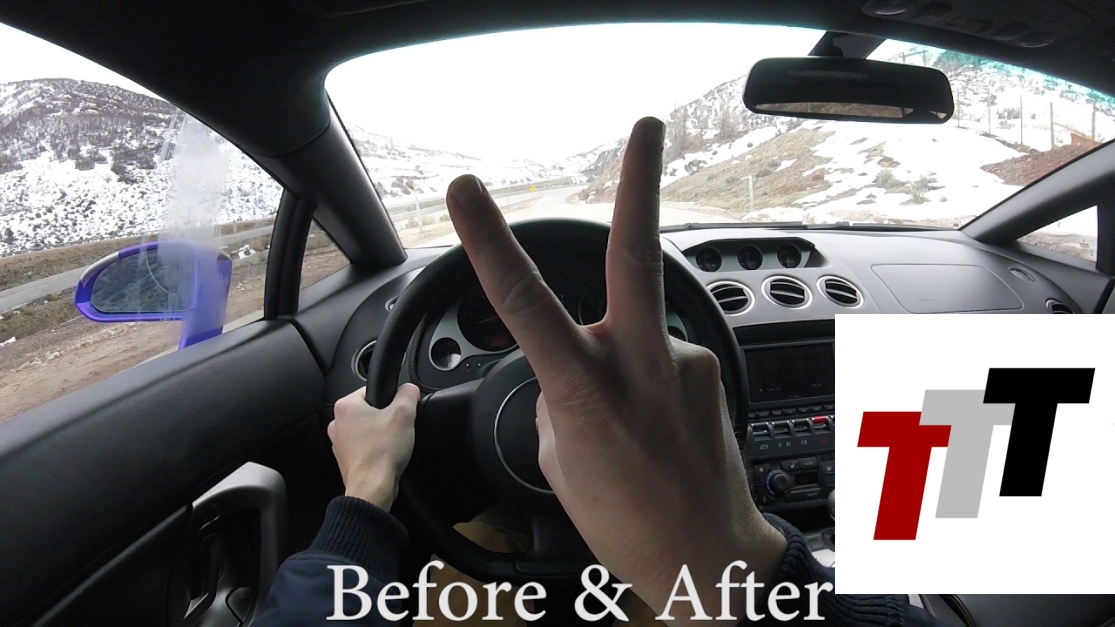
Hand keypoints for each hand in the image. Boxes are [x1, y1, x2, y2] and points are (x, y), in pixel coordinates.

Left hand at [328, 383, 419, 509]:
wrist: (372, 487)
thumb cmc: (381, 453)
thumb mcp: (404, 414)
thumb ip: (408, 394)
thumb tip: (409, 389)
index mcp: (346, 406)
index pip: (372, 390)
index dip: (391, 399)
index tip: (399, 411)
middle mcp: (337, 423)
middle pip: (370, 411)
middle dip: (386, 418)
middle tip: (397, 428)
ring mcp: (340, 443)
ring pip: (368, 430)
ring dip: (381, 435)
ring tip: (391, 444)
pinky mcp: (346, 459)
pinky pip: (365, 447)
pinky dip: (376, 450)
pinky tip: (385, 456)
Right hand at [445, 117, 786, 624]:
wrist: (711, 559)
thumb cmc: (628, 522)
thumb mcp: (561, 463)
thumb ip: (556, 401)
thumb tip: (564, 370)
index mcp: (586, 392)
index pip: (524, 303)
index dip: (490, 241)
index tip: (469, 193)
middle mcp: (640, 366)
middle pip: (636, 258)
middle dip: (639, 184)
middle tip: (645, 126)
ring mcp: (683, 365)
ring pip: (631, 330)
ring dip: (615, 361)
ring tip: (629, 432)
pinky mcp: (708, 370)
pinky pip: (656, 358)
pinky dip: (641, 383)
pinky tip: (650, 429)